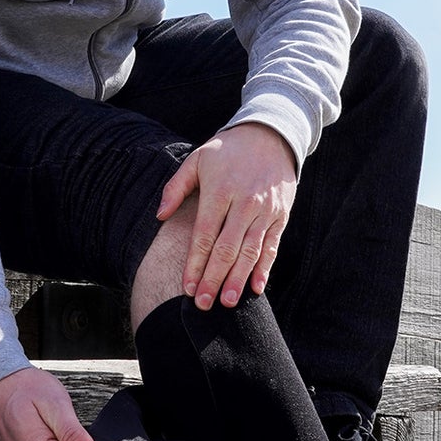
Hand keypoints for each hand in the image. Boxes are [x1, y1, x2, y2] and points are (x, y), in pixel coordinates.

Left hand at [157, 121, 296, 310]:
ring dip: (238, 279)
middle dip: (214, 278)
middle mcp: (244, 202)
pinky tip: (256, 288)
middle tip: (203, 305)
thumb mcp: (197, 160)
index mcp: (220, 190)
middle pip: (227, 248)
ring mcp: (265, 210)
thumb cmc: (228, 151)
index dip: (196, 263)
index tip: (187, 286)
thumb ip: (176, 187)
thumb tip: (160, 215)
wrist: (271, 135)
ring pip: (251, 251)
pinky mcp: (281, 215)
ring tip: (226, 302)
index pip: (205, 234)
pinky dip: (265, 268)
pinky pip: (272, 246)